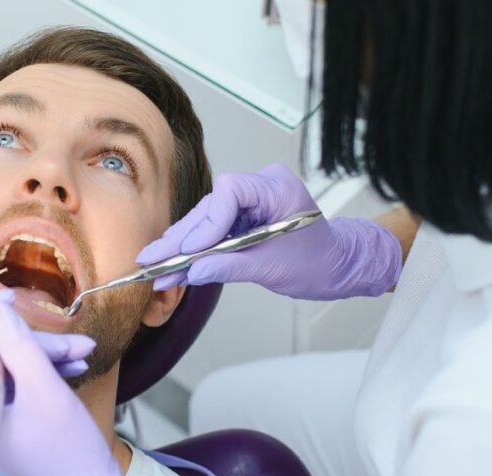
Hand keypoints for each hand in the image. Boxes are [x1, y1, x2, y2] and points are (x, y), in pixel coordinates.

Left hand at [0, 292, 178, 475]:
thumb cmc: (68, 454)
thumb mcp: (44, 391)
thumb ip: (19, 346)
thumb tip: (0, 312)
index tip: (9, 303)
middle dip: (24, 339)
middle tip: (63, 336)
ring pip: (10, 369)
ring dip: (44, 353)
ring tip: (83, 350)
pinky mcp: (17, 426)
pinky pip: (23, 386)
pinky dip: (48, 370)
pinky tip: (76, 363)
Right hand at [136, 164, 401, 299]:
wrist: (339, 267)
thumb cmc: (319, 263)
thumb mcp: (274, 268)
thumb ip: (231, 266)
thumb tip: (194, 272)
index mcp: (278, 189)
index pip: (230, 191)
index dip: (207, 221)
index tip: (190, 250)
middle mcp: (262, 188)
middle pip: (212, 207)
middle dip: (183, 237)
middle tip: (152, 259)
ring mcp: (252, 202)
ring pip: (208, 220)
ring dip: (183, 247)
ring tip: (155, 267)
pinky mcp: (244, 218)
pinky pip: (215, 231)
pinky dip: (197, 252)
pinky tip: (174, 267)